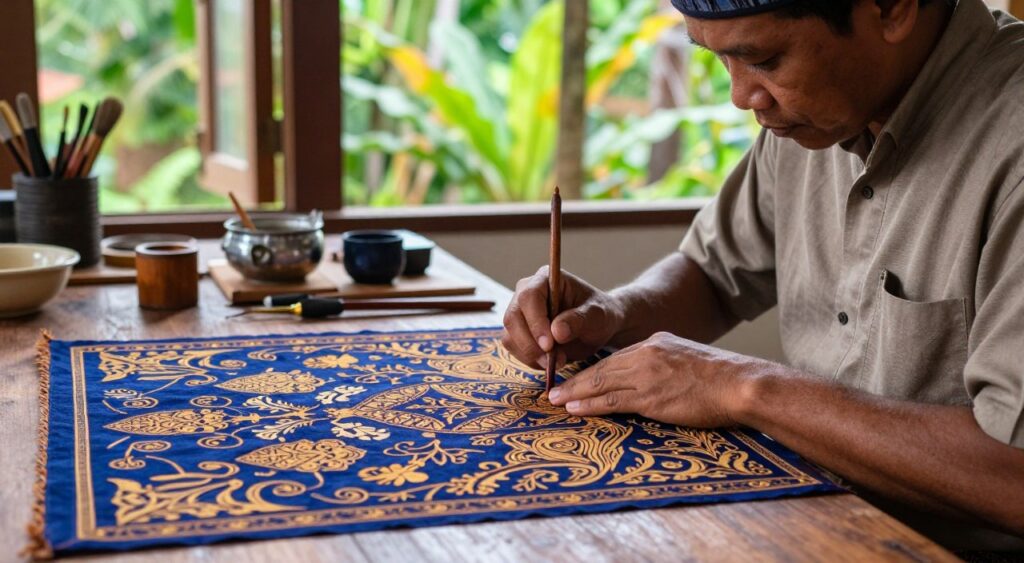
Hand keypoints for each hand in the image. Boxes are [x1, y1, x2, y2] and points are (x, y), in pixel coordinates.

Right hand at [502, 266, 623, 369]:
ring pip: (510, 336)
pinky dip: (530, 360)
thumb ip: (579, 320)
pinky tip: (550, 361)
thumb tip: (557, 332)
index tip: (549, 345)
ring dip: (531, 355)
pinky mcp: (518, 332)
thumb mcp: (597, 316)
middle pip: (513, 318)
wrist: (597, 328)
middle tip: (554, 360)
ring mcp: (519, 313)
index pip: (529, 297)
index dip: (536, 322)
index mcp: (546, 278)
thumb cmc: (599, 315)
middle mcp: (526, 292)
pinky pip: (514, 349)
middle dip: (531, 344)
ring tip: (558, 361)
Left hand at [547, 331, 762, 427]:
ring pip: (601, 383)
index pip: (617, 357)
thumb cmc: (723, 378)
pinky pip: (612, 402)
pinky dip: (590, 405)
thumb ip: (667, 364)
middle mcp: (646, 355)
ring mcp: (646, 376)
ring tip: (556, 400)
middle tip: (554, 389)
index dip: (595, 369)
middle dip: (576, 379)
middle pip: (602, 368)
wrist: (740, 383)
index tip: (579, 377)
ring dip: (575, 392)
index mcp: (656, 343)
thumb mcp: (689, 359)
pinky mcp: (650, 398)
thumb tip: (656, 379)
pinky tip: (575, 409)